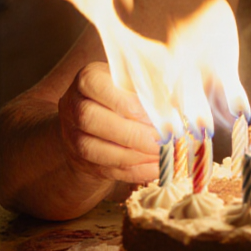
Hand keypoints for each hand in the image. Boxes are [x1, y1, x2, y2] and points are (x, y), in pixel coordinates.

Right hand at [56, 62, 159, 183]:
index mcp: (88, 79)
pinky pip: (107, 170)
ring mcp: (73, 136)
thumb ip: (150, 86)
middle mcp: (74, 106)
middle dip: (134, 134)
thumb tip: (176, 102)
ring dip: (135, 156)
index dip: (129, 103)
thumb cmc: (123, 93)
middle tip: (164, 139)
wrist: (95, 117)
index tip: (156, 113)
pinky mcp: (82, 161)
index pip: (101, 87)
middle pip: (93, 120)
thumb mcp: (133, 80)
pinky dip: (135, 171)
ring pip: (97, 150)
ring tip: (164, 155)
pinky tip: (157, 167)